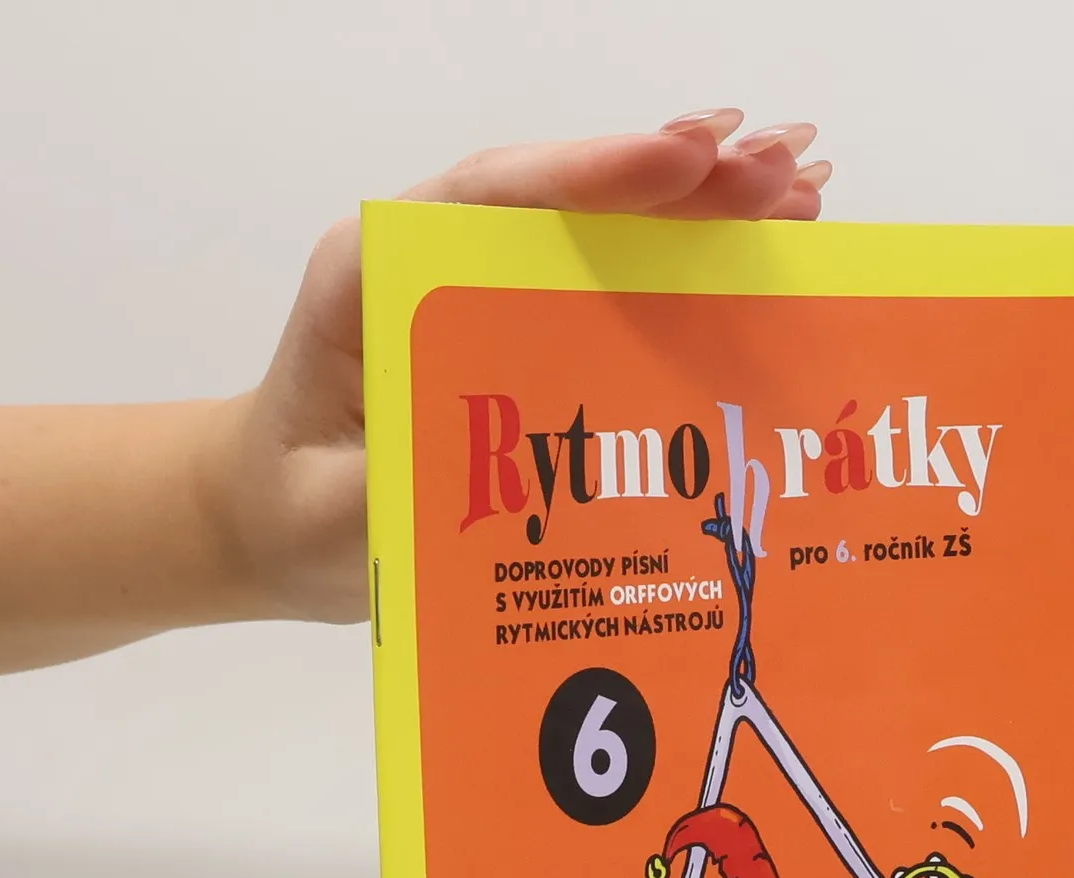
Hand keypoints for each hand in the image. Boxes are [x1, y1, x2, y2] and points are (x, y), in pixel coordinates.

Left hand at [205, 112, 828, 624]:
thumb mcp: (337, 512)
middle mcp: (439, 260)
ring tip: (803, 183)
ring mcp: (485, 287)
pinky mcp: (519, 324)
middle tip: (781, 166)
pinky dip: (690, 254)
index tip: (684, 159)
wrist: (270, 522)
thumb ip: (409, 484)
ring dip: (704, 202)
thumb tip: (513, 478)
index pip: (490, 199)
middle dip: (679, 176)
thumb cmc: (293, 512)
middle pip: (567, 196)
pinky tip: (766, 237)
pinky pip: (611, 276)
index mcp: (379, 276)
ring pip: (600, 225)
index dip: (591, 175)